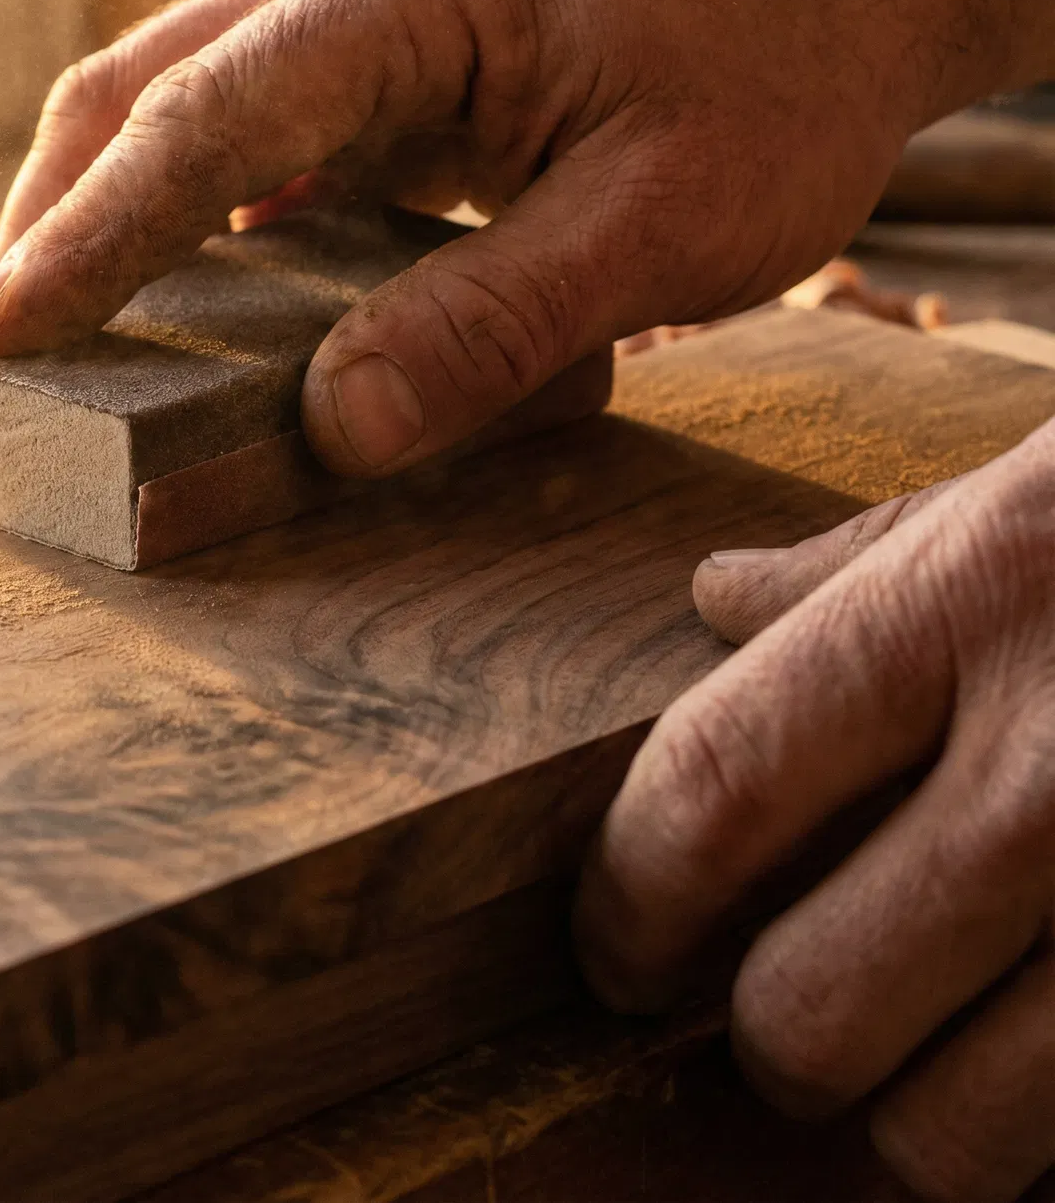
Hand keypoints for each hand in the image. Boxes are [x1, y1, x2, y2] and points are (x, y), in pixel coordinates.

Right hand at [0, 0, 1054, 477]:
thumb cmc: (775, 80)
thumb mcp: (663, 222)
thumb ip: (495, 323)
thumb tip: (332, 428)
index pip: (204, 118)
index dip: (89, 233)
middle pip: (143, 84)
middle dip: (53, 212)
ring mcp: (361, 16)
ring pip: (176, 99)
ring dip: (103, 207)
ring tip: (52, 330)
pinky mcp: (380, 66)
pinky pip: (246, 132)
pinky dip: (187, 211)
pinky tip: (181, 298)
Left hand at [574, 422, 1054, 1202]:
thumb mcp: (1033, 489)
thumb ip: (863, 563)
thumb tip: (713, 601)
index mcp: (972, 605)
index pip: (714, 789)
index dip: (628, 897)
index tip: (614, 946)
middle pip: (812, 1004)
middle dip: (763, 1043)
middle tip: (775, 1019)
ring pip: (960, 1137)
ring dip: (906, 1126)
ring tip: (917, 1064)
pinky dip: (1047, 1141)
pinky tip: (1038, 1065)